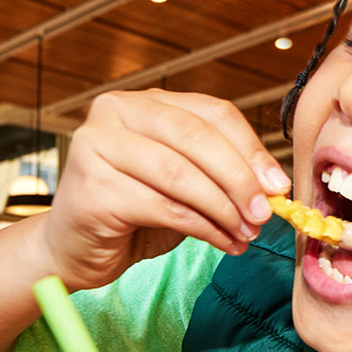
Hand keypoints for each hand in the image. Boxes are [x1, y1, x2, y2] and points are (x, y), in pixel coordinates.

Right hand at [43, 90, 290, 288]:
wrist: (73, 249)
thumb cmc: (132, 212)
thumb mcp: (181, 182)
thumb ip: (217, 172)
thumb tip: (272, 186)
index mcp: (141, 102)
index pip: (210, 112)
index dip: (250, 148)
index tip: (278, 184)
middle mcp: (113, 113)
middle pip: (196, 138)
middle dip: (239, 179)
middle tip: (265, 213)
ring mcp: (97, 148)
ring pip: (181, 176)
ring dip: (224, 209)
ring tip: (247, 233)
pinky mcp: (92, 189)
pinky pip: (165, 208)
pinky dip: (204, 229)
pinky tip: (224, 242)